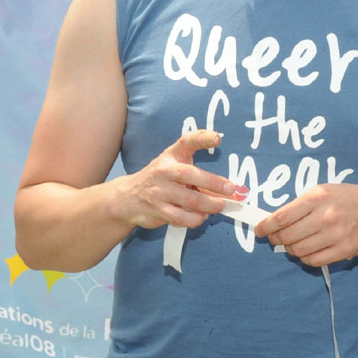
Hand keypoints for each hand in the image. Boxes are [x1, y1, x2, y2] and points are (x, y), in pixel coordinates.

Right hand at [114, 130, 244, 230]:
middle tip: (230, 190)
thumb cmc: (160, 179)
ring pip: (190, 200)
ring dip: (209, 205)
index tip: (217, 139)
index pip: (187, 141)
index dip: (202, 138)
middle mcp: (164, 171)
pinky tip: (201, 216)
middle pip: (190, 174)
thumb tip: (229, 192)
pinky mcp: (157, 210)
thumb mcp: (175, 166)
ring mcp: (159, 191)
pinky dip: (195, 219)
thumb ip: (200, 175)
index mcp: (171, 156)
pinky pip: (181, 218)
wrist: (127, 197)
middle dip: (214, 183)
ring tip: (219, 206)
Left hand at [255, 183, 357, 266]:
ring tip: (293, 243)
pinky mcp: (344, 249)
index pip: (282, 217)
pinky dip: (305, 258)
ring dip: (291, 249)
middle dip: (276, 239)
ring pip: (299, 250)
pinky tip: (307, 250)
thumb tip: (274, 222)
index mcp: (317, 197)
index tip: (259, 230)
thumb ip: (299, 205)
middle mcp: (326, 216)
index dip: (266, 226)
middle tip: (275, 238)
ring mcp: (336, 234)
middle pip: (288, 236)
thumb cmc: (345, 198)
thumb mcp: (322, 191)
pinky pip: (313, 260)